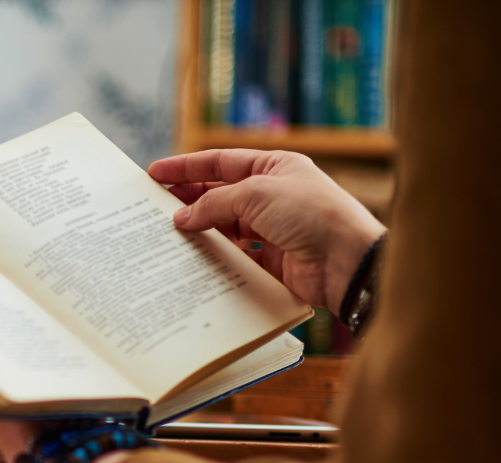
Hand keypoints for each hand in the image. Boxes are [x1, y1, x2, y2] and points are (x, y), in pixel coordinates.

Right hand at [148, 149, 386, 314]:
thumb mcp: (256, 195)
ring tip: (168, 232)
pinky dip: (215, 255)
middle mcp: (272, 195)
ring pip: (225, 225)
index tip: (155, 173)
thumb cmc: (311, 214)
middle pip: (220, 193)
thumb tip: (182, 217)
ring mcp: (272, 228)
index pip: (221, 162)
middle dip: (188, 198)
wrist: (346, 260)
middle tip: (155, 206)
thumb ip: (214, 203)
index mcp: (274, 167)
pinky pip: (235, 254)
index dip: (186, 167)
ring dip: (199, 227)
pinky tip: (194, 256)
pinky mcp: (272, 259)